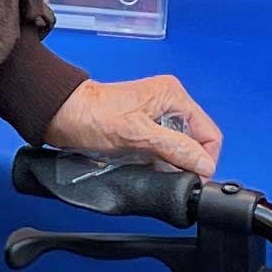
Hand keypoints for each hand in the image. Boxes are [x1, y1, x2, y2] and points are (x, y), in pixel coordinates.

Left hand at [43, 73, 224, 176]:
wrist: (62, 117)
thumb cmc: (92, 115)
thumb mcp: (138, 134)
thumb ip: (175, 148)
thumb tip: (203, 163)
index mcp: (173, 96)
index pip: (209, 133)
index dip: (204, 158)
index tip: (193, 176)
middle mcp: (169, 104)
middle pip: (196, 142)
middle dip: (186, 161)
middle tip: (168, 173)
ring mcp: (156, 117)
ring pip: (179, 149)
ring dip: (169, 163)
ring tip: (151, 167)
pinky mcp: (143, 130)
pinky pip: (162, 152)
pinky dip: (157, 163)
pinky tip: (144, 166)